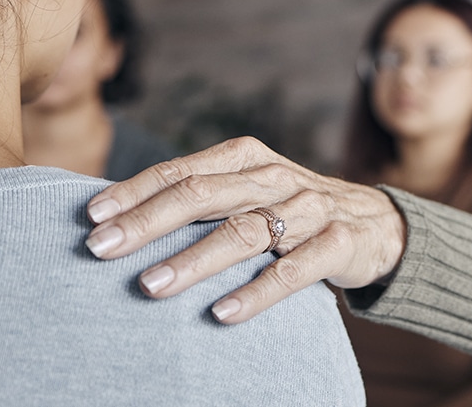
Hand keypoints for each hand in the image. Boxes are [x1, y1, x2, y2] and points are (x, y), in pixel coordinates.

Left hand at [83, 136, 406, 323]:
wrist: (380, 224)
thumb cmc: (294, 209)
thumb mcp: (250, 190)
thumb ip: (201, 195)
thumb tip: (122, 217)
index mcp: (247, 159)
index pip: (181, 171)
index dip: (134, 192)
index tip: (92, 216)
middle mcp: (274, 178)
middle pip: (203, 195)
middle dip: (147, 222)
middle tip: (101, 249)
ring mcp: (308, 209)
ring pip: (243, 232)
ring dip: (193, 260)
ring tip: (150, 286)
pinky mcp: (338, 243)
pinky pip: (294, 271)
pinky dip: (256, 292)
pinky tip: (221, 313)